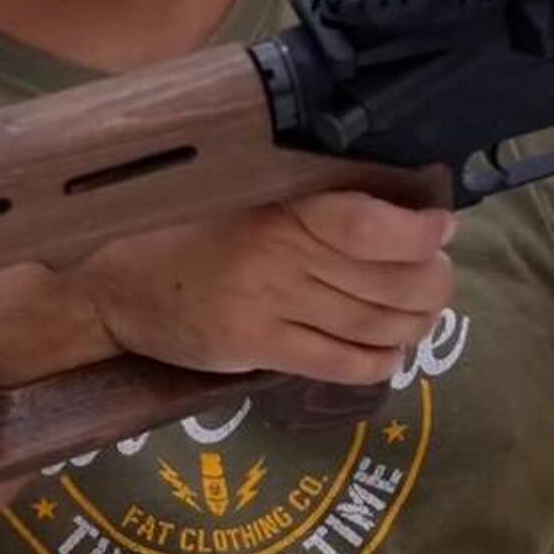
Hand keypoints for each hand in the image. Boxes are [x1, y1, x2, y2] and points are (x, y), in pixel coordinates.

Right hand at [72, 168, 455, 385]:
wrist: (112, 280)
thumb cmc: (184, 224)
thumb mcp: (242, 191)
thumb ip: (307, 196)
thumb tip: (397, 201)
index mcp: (277, 203)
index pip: (365, 223)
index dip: (418, 230)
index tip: (441, 226)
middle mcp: (277, 254)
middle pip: (386, 279)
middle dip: (431, 282)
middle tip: (437, 276)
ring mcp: (267, 306)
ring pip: (372, 323)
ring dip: (414, 323)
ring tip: (421, 313)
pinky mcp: (255, 347)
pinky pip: (340, 362)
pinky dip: (379, 360)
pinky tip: (388, 350)